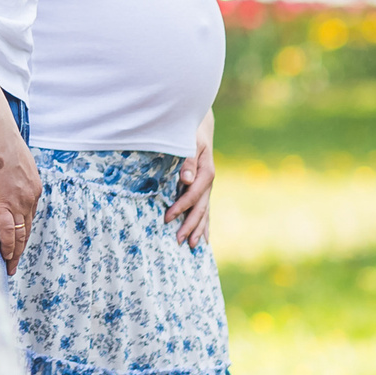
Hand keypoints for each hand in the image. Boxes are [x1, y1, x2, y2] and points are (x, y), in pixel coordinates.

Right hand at [0, 134, 42, 271]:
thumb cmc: (1, 144)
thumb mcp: (15, 162)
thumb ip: (13, 177)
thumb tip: (4, 182)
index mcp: (33, 189)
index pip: (29, 217)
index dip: (23, 232)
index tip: (18, 242)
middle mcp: (29, 200)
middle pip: (27, 230)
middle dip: (21, 248)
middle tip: (15, 262)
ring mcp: (17, 203)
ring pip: (19, 235)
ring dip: (15, 253)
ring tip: (10, 266)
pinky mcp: (2, 205)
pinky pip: (8, 231)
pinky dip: (7, 245)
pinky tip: (4, 255)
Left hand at [166, 114, 214, 247]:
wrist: (200, 127)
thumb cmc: (191, 132)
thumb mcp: (189, 140)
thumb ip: (188, 160)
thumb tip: (187, 180)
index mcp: (206, 171)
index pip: (193, 195)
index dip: (180, 207)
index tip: (167, 218)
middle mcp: (208, 182)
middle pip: (201, 208)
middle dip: (190, 225)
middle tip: (179, 241)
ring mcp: (207, 186)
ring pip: (205, 211)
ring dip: (198, 229)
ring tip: (193, 247)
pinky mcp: (204, 188)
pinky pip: (205, 208)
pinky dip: (204, 223)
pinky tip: (204, 238)